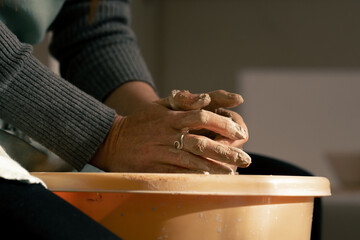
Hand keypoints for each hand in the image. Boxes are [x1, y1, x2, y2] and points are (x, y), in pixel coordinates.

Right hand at [90, 102, 250, 173]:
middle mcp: (167, 134)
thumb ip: (183, 100)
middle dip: (226, 151)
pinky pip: (177, 173)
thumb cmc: (142, 121)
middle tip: (245, 159)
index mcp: (170, 117)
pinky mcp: (153, 168)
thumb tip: (207, 98)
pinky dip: (194, 176)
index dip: (222, 124)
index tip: (239, 132)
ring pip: (192, 160)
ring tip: (233, 173)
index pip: (201, 116)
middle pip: (201, 142)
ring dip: (215, 167)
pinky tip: (208, 179)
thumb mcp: (160, 105)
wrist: (112, 140)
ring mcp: (159, 152)